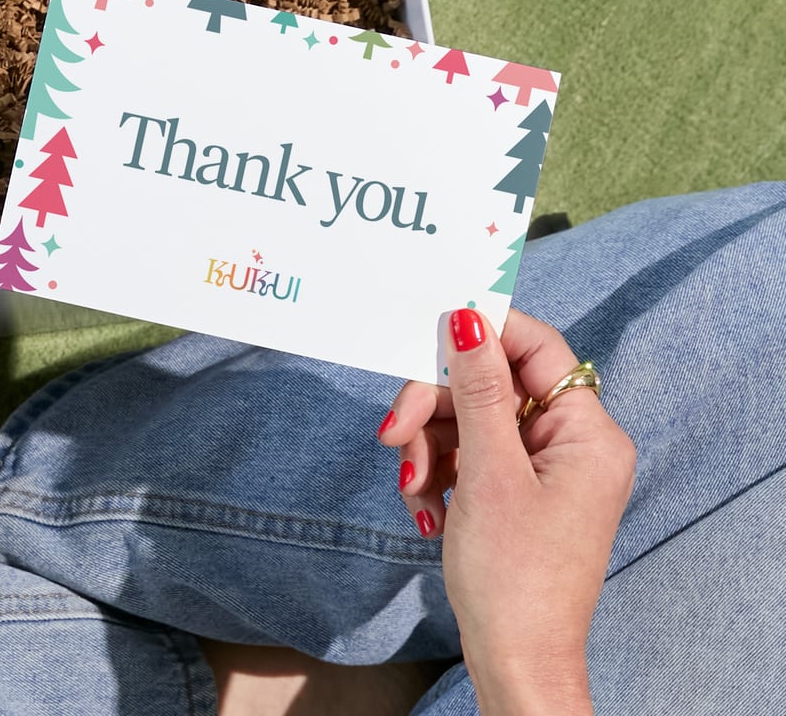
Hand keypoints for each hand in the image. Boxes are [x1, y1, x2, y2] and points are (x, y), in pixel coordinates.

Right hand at [378, 309, 635, 712]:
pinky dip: (436, 472)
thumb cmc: (514, 578)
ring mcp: (540, 468)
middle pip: (491, 385)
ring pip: (469, 419)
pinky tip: (425, 508)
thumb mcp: (489, 473)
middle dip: (437, 407)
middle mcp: (569, 443)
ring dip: (429, 447)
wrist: (512, 664)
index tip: (432, 331)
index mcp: (587, 433)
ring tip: (413, 489)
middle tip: (395, 432)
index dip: (485, 332)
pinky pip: (466, 454)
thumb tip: (469, 318)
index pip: (538, 348)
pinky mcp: (513, 490)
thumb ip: (479, 390)